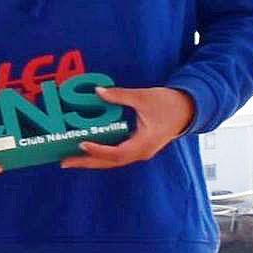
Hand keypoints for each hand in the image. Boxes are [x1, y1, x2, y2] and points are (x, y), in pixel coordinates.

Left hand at [62, 83, 197, 169]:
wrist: (189, 109)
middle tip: (64, 162)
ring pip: (113, 161)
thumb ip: (120, 95)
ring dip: (92, 160)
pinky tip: (85, 152)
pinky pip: (116, 155)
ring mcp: (140, 152)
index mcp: (145, 142)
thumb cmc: (168, 103)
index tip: (82, 143)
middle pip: (111, 162)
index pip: (118, 152)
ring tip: (69, 160)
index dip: (99, 150)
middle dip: (87, 162)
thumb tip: (98, 91)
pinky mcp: (137, 148)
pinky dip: (100, 155)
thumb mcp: (144, 97)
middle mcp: (142, 152)